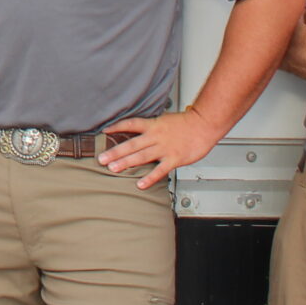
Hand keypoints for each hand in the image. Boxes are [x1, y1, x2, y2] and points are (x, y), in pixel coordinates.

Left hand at [99, 108, 226, 189]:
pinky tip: (140, 184)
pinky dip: (149, 178)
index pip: (131, 124)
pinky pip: (159, 170)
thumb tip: (141, 130)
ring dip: (126, 163)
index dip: (117, 127)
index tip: (105, 131)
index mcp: (153, 125)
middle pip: (131, 144)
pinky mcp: (174, 159)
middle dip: (115, 152)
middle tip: (101, 158)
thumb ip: (153, 127)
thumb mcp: (165, 120)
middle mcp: (156, 137)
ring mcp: (164, 148)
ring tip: (113, 169)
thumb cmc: (187, 123)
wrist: (204, 125)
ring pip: (141, 156)